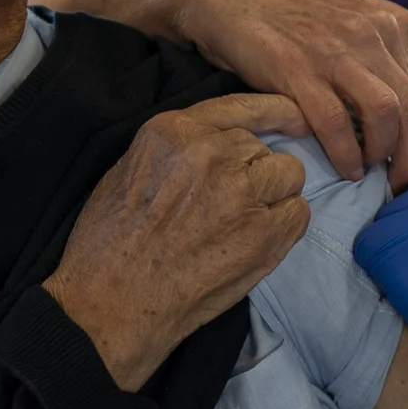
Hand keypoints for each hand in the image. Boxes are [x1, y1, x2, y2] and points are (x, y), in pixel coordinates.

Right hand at [43, 95, 310, 390]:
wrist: (111, 303)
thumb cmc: (109, 242)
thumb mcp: (130, 168)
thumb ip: (178, 147)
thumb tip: (220, 144)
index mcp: (174, 131)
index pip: (240, 105)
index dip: (274, 111)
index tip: (294, 117)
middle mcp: (211, 153)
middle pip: (262, 147)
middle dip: (253, 171)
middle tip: (226, 204)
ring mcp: (241, 192)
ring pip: (289, 174)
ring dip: (273, 195)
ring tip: (242, 222)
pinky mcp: (263, 234)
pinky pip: (298, 212)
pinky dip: (284, 225)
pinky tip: (255, 241)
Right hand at [171, 0, 407, 188]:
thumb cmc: (289, 20)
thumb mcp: (348, 22)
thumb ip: (378, 57)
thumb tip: (402, 117)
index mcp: (391, 22)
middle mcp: (371, 30)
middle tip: (402, 185)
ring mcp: (335, 48)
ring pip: (385, 112)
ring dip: (382, 154)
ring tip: (368, 174)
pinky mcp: (297, 68)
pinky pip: (336, 122)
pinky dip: (346, 153)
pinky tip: (344, 169)